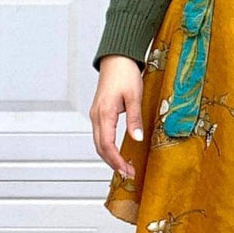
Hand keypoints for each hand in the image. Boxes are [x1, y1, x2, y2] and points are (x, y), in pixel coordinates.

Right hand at [91, 54, 143, 180]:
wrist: (117, 59)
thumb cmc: (125, 74)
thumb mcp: (134, 96)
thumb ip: (134, 119)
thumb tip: (137, 138)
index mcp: (104, 114)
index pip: (107, 145)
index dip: (116, 160)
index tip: (127, 171)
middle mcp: (96, 116)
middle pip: (100, 147)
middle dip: (113, 163)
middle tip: (128, 173)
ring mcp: (96, 115)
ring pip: (99, 142)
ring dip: (110, 156)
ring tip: (124, 167)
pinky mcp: (100, 113)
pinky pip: (101, 135)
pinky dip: (108, 147)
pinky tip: (118, 152)